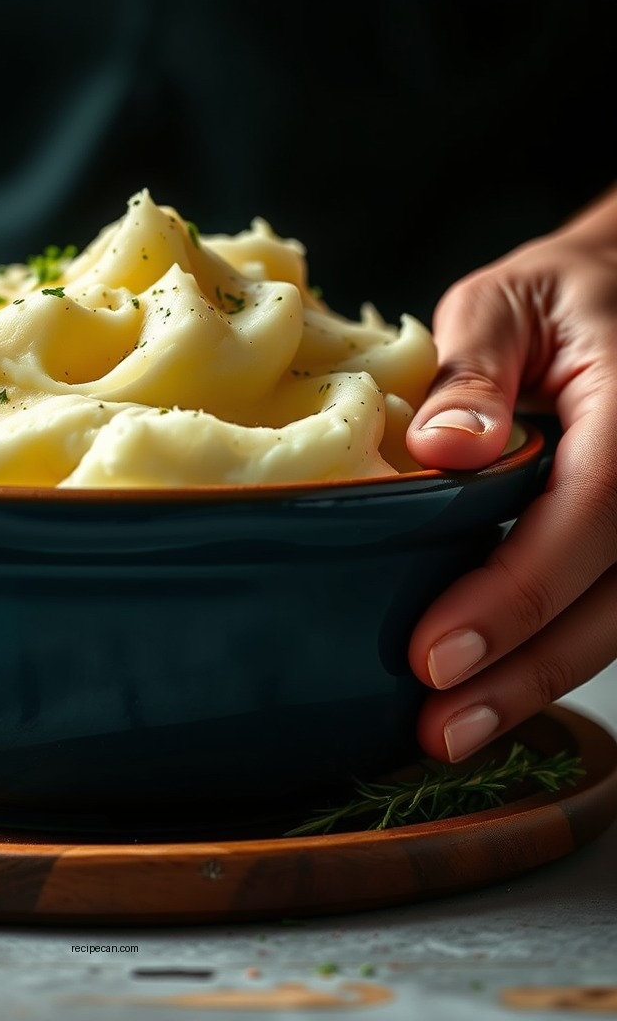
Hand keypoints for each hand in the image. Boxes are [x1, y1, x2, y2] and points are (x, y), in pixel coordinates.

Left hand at [405, 188, 616, 761]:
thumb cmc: (557, 299)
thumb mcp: (503, 303)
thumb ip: (473, 369)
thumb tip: (448, 447)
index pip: (593, 512)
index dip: (517, 594)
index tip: (434, 655)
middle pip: (616, 596)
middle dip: (526, 672)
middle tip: (439, 732)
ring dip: (540, 683)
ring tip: (454, 733)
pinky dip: (556, 654)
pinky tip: (496, 690)